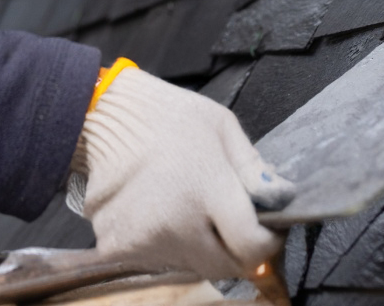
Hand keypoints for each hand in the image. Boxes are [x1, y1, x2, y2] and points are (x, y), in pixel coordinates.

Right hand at [68, 66, 291, 279]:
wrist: (101, 116)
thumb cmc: (166, 116)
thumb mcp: (222, 127)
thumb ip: (254, 170)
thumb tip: (283, 201)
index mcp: (207, 190)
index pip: (252, 247)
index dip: (267, 241)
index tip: (265, 228)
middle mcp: (176, 222)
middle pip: (224, 266)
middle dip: (234, 249)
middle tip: (226, 220)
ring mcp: (144, 239)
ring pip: (191, 265)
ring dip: (198, 246)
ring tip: (185, 206)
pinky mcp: (117, 247)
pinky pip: (156, 260)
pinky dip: (163, 244)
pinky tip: (158, 211)